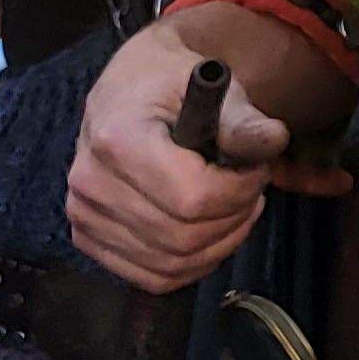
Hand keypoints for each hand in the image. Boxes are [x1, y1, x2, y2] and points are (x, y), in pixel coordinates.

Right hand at [65, 25, 344, 290]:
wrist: (129, 87)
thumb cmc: (170, 82)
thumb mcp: (210, 85)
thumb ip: (243, 120)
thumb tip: (274, 140)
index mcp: (118, 137)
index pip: (192, 196)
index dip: (239, 191)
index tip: (257, 170)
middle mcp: (91, 181)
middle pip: (183, 237)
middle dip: (234, 217)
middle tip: (251, 189)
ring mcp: (84, 214)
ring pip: (171, 264)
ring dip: (219, 243)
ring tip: (235, 206)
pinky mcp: (87, 237)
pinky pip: (152, 276)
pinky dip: (192, 264)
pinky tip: (210, 232)